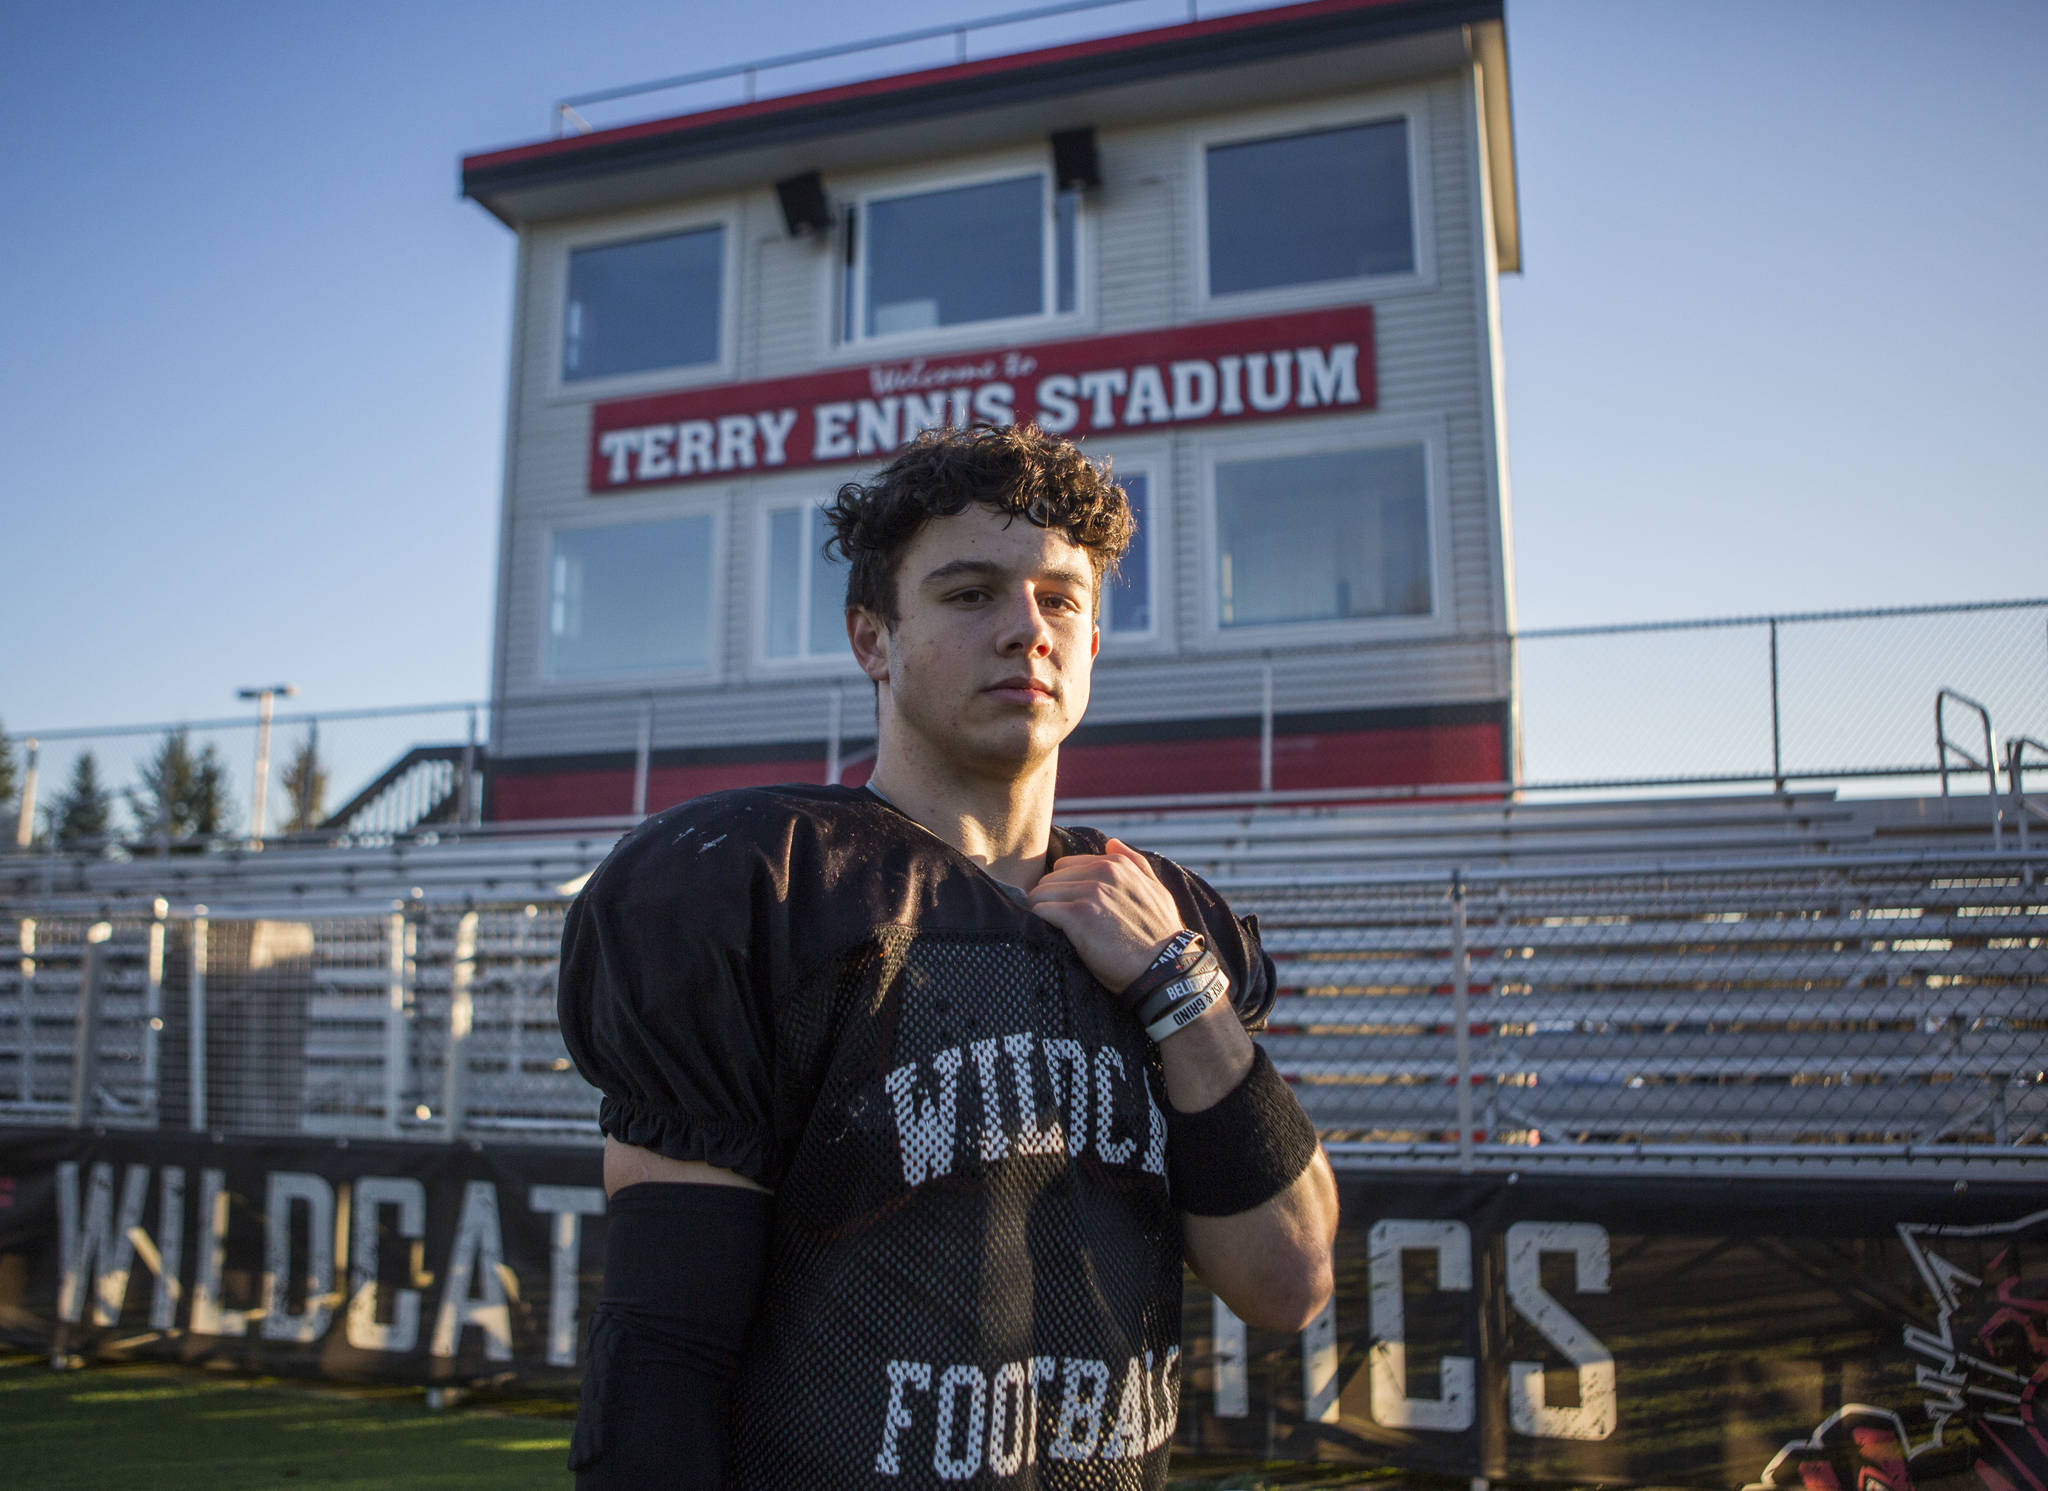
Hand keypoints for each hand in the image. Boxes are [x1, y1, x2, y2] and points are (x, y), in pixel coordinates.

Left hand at [1025, 837, 1184, 992]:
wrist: (1162, 969)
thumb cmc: (1159, 935)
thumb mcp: (1156, 890)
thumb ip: (1134, 863)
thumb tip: (1111, 842)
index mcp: (1116, 864)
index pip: (1066, 866)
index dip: (1064, 889)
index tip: (1069, 908)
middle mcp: (1102, 872)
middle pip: (1050, 879)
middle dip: (1050, 900)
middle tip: (1059, 923)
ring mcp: (1090, 892)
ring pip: (1040, 893)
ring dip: (1042, 912)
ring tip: (1054, 930)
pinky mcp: (1078, 915)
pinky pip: (1039, 910)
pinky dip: (1039, 923)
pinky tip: (1051, 935)